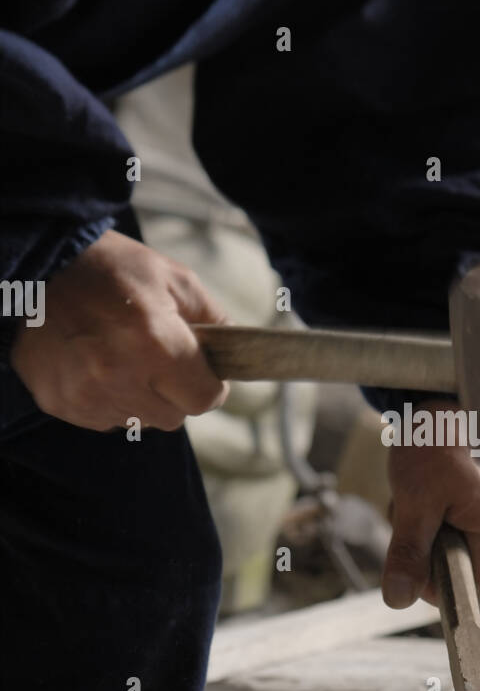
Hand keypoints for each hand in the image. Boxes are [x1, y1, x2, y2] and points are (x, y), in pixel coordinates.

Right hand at [11, 230, 228, 430]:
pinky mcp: (60, 404)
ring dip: (140, 398)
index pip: (204, 399)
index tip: (203, 372)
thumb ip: (213, 318)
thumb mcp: (173, 278)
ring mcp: (86, 395)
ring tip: (123, 357)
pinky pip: (103, 420)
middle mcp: (120, 376)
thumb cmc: (111, 268)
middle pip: (173, 417)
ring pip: (139, 421)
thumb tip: (232, 352)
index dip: (210, 386)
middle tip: (159, 359)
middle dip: (175, 393)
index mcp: (155, 343)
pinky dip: (108, 399)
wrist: (36, 268)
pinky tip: (96, 365)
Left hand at [383, 401, 479, 612]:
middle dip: (423, 548)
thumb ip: (408, 552)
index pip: (471, 599)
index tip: (409, 560)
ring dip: (422, 526)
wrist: (455, 387)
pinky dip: (430, 510)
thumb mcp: (416, 499)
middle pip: (455, 572)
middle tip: (414, 507)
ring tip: (420, 487)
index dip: (434, 588)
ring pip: (447, 547)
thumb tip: (396, 601)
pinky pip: (450, 524)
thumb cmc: (442, 438)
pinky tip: (427, 481)